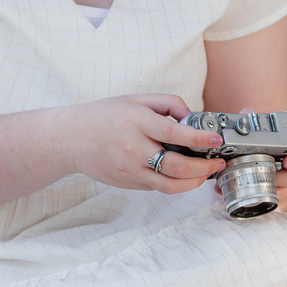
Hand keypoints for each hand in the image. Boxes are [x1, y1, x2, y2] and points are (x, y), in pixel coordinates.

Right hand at [72, 95, 224, 193]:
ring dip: (194, 182)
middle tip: (217, 162)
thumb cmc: (102, 116)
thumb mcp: (134, 99)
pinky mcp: (128, 183)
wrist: (69, 140)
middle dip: (203, 167)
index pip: (173, 133)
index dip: (199, 139)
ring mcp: (129, 169)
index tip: (216, 140)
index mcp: (135, 122)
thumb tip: (192, 116)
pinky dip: (176, 183)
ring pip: (170, 185)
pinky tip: (186, 175)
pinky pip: (158, 187)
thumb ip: (167, 103)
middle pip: (176, 166)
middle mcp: (132, 148)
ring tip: (206, 173)